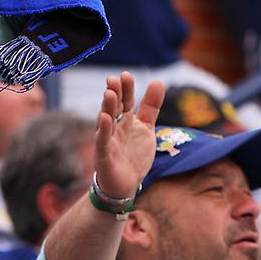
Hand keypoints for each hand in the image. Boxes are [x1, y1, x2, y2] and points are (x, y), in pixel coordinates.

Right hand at [93, 72, 163, 201]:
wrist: (125, 184)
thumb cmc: (133, 155)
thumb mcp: (146, 128)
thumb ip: (150, 106)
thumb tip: (157, 81)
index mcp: (124, 121)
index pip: (125, 101)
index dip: (126, 89)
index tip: (126, 75)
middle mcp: (114, 128)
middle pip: (113, 108)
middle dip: (114, 94)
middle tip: (114, 80)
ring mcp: (107, 141)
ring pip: (106, 122)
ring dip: (107, 108)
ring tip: (109, 93)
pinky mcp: (104, 156)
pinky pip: (103, 141)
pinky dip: (104, 130)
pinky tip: (105, 119)